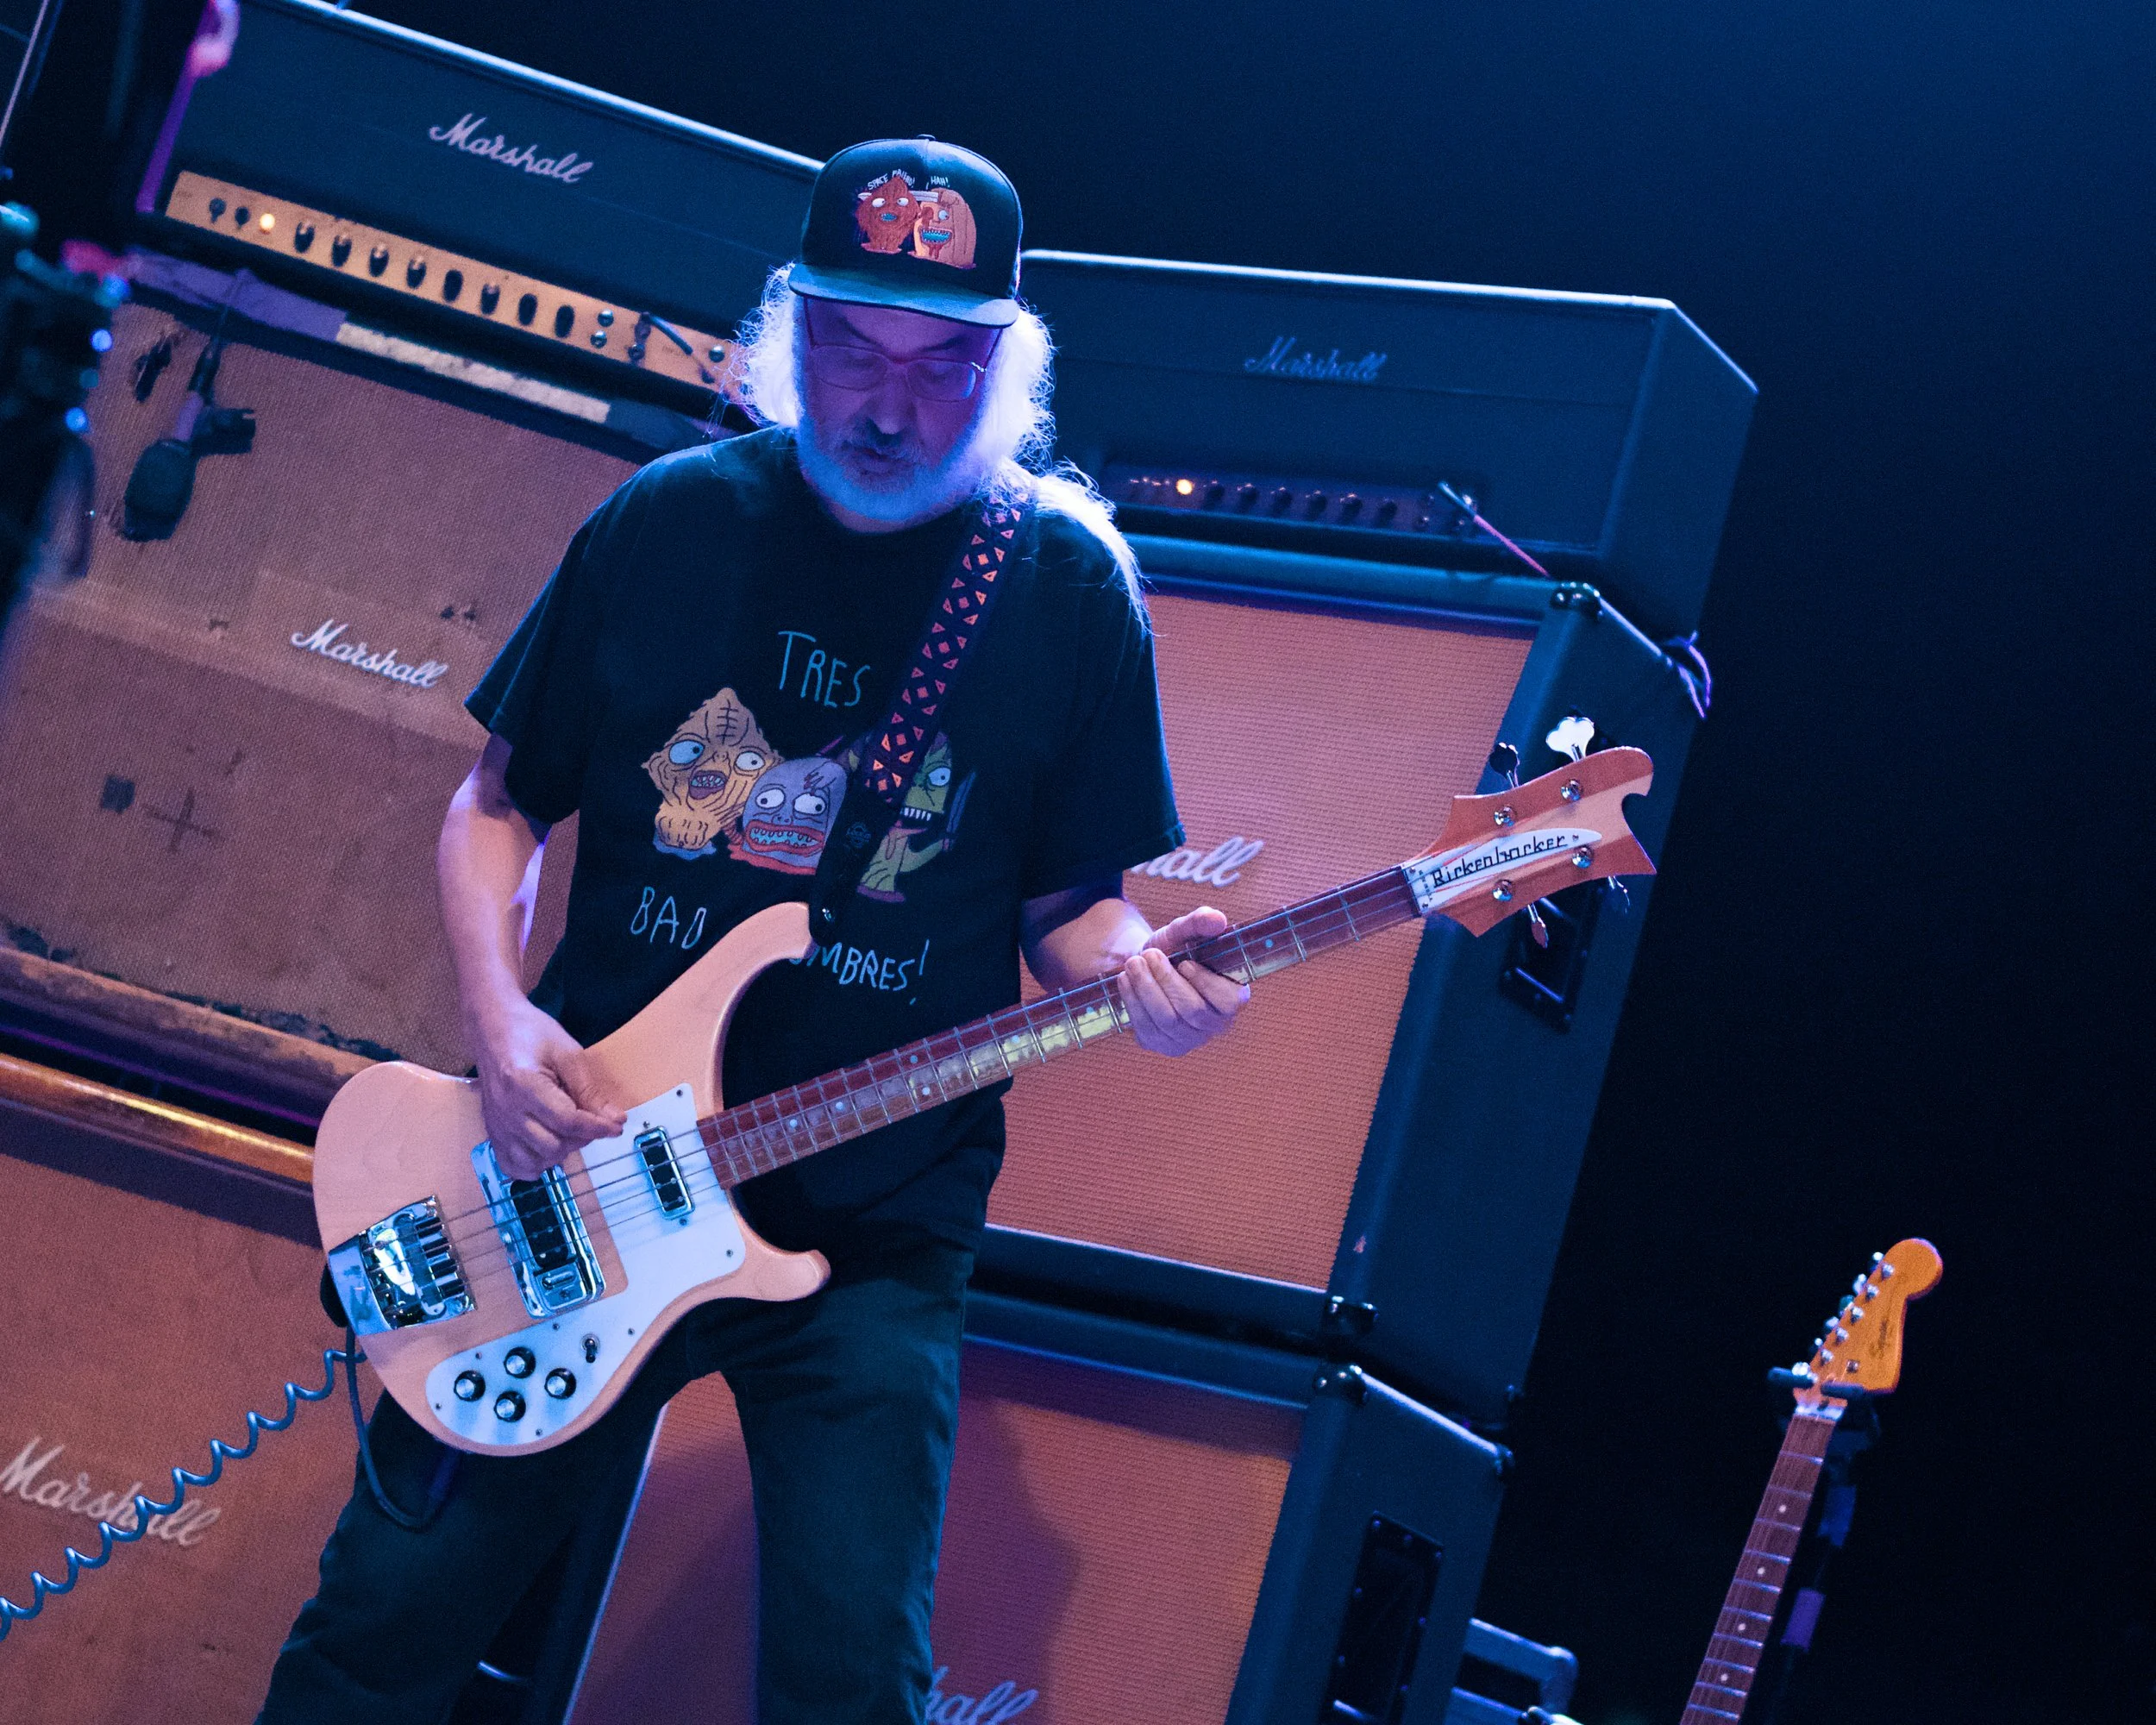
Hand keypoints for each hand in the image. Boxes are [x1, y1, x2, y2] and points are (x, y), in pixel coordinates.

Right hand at [468, 997, 625, 1180]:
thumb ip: (590, 1089)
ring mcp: (496, 1126)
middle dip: (581, 1138)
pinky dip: (534, 1164)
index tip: (617, 1125)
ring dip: (560, 1152)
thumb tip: (615, 1119)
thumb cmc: (531, 1033)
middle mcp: (505, 1112)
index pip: (567, 1122)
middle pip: (553, 1146)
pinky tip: (547, 1146)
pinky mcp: (492, 1132)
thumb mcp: (568, 1053)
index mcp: (523, 1086)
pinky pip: (512, 1165)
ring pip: (535, 1161)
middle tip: (591, 1119)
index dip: (597, 1127)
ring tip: (569, 1130)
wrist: (492, 1028)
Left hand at [1116, 907, 1249, 1056]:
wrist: (1146, 967)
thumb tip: (1216, 919)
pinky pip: (1146, 1029)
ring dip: (1146, 988)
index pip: (1229, 1001)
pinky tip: (1125, 980)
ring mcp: (1188, 1039)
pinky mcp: (1162, 1044)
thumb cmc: (1174, 950)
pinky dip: (1133, 1002)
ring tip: (1132, 963)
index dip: (1206, 983)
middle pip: (1193, 1010)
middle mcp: (1214, 1024)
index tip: (1185, 963)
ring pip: (1167, 1020)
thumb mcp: (1184, 932)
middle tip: (1149, 954)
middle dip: (1167, 980)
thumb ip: (1200, 922)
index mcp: (1233, 998)